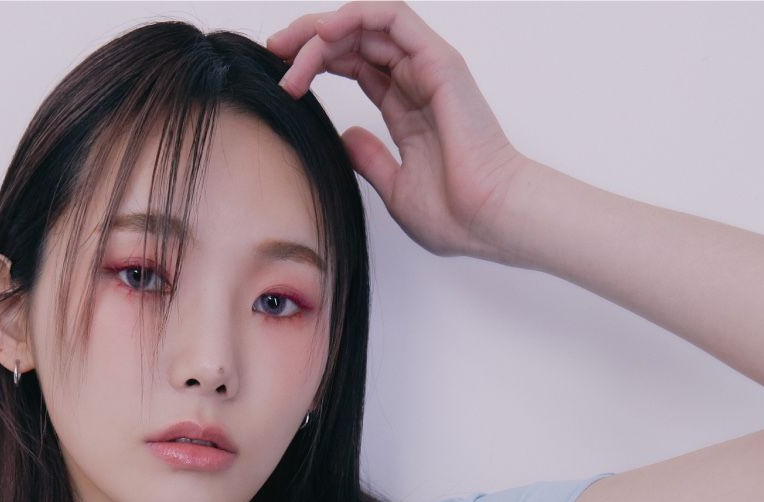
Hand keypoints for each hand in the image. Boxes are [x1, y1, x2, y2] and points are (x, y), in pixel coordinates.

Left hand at [265, 1, 529, 260]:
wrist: (489, 219)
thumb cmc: (455, 213)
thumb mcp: (395, 186)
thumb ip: (370, 158)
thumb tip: (345, 138)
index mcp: (407, 108)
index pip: (356, 64)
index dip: (316, 62)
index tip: (283, 80)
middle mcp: (418, 81)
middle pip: (356, 38)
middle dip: (309, 39)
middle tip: (274, 53)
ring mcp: (429, 68)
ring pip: (368, 23)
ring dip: (324, 29)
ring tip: (290, 51)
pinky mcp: (439, 62)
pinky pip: (394, 18)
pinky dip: (356, 16)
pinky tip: (324, 34)